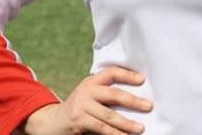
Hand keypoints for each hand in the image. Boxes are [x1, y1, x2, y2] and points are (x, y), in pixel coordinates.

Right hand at [20, 67, 152, 134]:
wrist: (53, 122)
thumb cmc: (80, 110)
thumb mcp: (90, 96)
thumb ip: (105, 95)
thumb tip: (136, 101)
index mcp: (91, 81)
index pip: (111, 72)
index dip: (127, 74)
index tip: (142, 79)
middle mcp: (86, 90)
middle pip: (113, 94)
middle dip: (133, 101)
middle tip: (148, 106)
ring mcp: (81, 105)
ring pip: (109, 115)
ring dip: (126, 123)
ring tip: (140, 128)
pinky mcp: (78, 120)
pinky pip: (101, 128)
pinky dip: (114, 134)